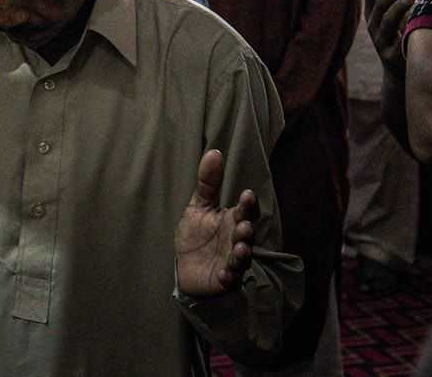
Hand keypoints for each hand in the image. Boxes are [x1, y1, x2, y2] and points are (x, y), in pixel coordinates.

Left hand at [174, 149, 258, 297]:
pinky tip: (225, 274)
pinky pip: (229, 278)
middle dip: (245, 230)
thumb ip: (207, 182)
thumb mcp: (198, 206)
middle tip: (243, 225)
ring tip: (240, 248)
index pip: (243, 210)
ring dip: (242, 253)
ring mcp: (231, 260)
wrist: (184, 265)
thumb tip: (214, 152)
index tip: (246, 194)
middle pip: (245, 234)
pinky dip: (229, 277)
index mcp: (231, 220)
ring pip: (241, 257)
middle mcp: (235, 240)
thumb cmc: (196, 234)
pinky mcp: (224, 278)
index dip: (246, 204)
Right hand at [363, 0, 414, 77]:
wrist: (401, 72)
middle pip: (378, 3)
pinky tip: (414, 19)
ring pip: (386, 20)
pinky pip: (396, 39)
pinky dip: (403, 27)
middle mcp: (372, 25)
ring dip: (398, 6)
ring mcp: (380, 40)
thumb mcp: (397, 12)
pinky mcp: (390, 54)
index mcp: (373, 13)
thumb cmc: (400, 35)